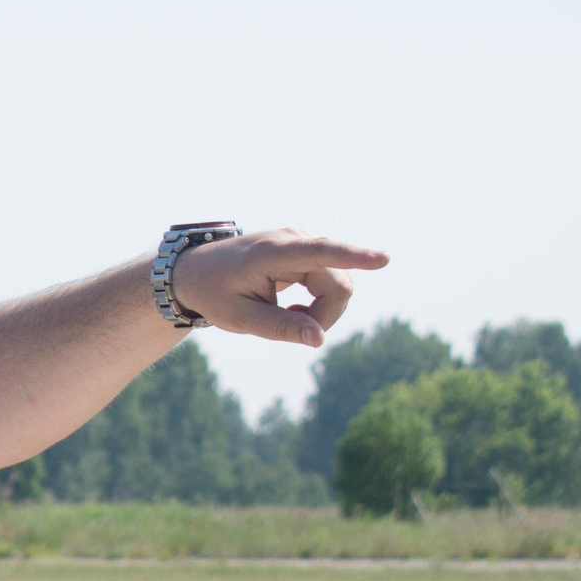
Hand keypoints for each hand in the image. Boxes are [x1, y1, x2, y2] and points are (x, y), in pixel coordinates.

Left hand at [171, 228, 388, 347]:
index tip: (383, 259)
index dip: (355, 257)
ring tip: (286, 314)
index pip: (322, 253)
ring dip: (321, 310)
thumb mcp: (241, 319)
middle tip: (292, 329)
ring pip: (339, 284)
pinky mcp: (308, 251)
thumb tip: (319, 340)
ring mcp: (303, 243)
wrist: (197, 271)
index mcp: (273, 253)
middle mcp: (294, 240)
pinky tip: (291, 307)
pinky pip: (331, 281)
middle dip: (325, 315)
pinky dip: (317, 302)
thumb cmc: (215, 294)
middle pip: (338, 284)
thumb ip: (281, 329)